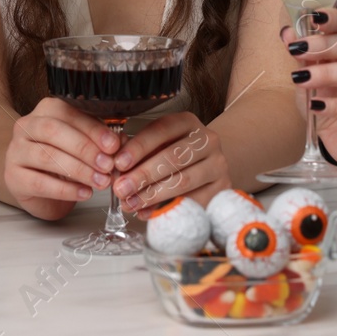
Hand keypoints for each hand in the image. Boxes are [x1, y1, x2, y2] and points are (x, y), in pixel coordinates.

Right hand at [4, 97, 121, 220]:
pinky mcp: (13, 177)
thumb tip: (121, 144)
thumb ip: (99, 142)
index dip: (93, 130)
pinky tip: (84, 193)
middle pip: (54, 131)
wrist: (37, 185)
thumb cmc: (62, 159)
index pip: (69, 113)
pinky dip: (66, 190)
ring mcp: (16, 151)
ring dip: (78, 170)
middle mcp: (26, 126)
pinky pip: (40, 183)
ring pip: (47, 156)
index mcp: (46, 109)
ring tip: (101, 182)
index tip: (114, 145)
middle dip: (85, 148)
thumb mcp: (82, 145)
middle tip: (108, 165)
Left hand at [111, 112, 229, 219]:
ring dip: (152, 195)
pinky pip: (193, 202)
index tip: (119, 163)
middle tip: (120, 188)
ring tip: (130, 203)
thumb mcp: (157, 145)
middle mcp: (208, 140)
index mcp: (188, 122)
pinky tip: (147, 213)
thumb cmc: (174, 153)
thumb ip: (136, 151)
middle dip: (143, 175)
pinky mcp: (222, 189)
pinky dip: (167, 209)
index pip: (162, 129)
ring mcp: (218, 165)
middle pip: (173, 157)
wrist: (208, 166)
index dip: (139, 146)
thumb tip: (115, 164)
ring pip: (183, 181)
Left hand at [283, 9, 336, 166]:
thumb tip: (287, 33)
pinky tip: (317, 106)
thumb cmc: (333, 99)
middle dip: (327, 45)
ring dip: (330, 73)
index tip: (311, 19)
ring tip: (302, 79)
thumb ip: (304, 55)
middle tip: (298, 50)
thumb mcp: (313, 75)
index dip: (334, 20)